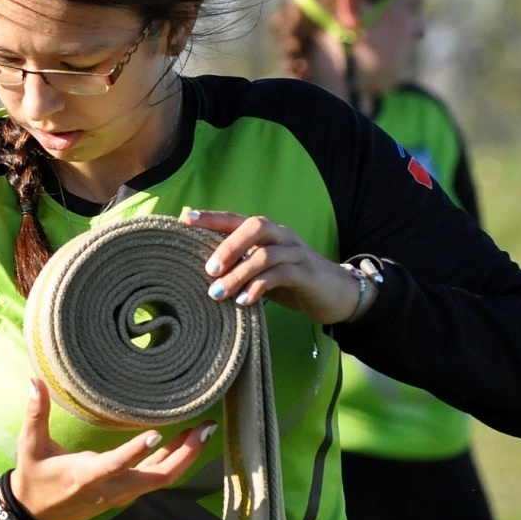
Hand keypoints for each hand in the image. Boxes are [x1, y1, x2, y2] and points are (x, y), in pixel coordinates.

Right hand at [9, 379, 214, 519]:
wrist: (36, 516)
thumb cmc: (34, 478)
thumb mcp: (30, 446)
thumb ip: (36, 414)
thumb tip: (35, 380)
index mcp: (87, 476)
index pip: (115, 464)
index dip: (136, 451)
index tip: (157, 433)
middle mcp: (110, 490)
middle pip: (157, 477)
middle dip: (184, 455)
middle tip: (205, 428)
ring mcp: (121, 495)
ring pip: (162, 479)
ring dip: (185, 456)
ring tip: (203, 430)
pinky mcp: (126, 494)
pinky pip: (156, 479)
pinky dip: (174, 461)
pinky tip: (186, 442)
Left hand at [180, 209, 365, 324]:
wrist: (336, 293)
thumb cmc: (291, 281)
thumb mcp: (262, 271)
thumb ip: (239, 266)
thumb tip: (203, 273)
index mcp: (267, 233)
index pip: (235, 219)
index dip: (211, 217)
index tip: (185, 219)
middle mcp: (281, 236)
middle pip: (254, 226)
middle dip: (228, 246)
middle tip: (208, 270)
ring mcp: (296, 253)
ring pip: (265, 255)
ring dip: (239, 274)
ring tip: (218, 294)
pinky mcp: (306, 274)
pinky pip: (281, 275)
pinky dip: (259, 287)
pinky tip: (244, 301)